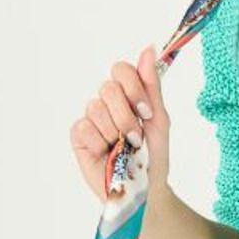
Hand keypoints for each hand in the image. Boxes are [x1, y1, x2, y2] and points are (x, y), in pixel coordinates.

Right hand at [70, 44, 170, 203]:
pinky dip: (99, 141)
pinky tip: (107, 153)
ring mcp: (92, 119)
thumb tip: (149, 49)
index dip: (133, 88)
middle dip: (126, 115)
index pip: (121, 70)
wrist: (146, 189)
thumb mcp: (159, 119)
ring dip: (115, 132)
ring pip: (96, 107)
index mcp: (128, 96)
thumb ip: (151, 85)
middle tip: (136, 137)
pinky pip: (84, 126)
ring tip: (123, 148)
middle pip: (108, 87)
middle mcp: (108, 104)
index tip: (146, 112)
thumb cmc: (153, 156)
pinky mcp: (79, 137)